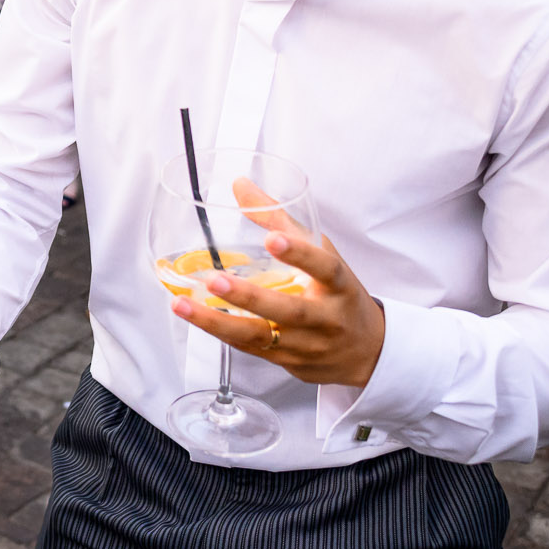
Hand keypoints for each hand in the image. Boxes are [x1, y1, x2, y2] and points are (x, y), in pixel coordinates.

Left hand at [169, 182, 386, 387]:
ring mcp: (305, 345)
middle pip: (288, 311)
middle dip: (249, 297)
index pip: (325, 268)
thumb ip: (280, 220)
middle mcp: (325, 318)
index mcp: (340, 286)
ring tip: (183, 305)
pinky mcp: (286, 362)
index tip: (273, 239)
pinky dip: (221, 332)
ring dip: (218, 323)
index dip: (301, 254)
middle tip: (215, 279)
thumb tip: (239, 185)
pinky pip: (250, 348)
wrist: (366, 351)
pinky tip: (196, 317)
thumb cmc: (338, 294)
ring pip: (260, 337)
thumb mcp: (321, 253)